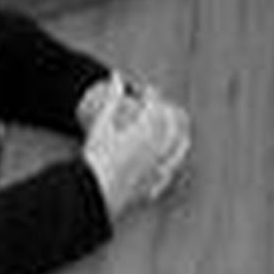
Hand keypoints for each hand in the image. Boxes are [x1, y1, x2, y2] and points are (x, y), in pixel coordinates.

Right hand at [81, 75, 191, 218]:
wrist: (93, 196)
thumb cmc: (97, 158)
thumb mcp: (102, 124)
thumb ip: (112, 98)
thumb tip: (116, 77)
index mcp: (148, 129)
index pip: (156, 104)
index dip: (152, 93)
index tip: (146, 89)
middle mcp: (159, 148)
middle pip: (174, 123)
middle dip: (169, 111)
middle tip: (160, 105)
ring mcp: (159, 170)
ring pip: (180, 149)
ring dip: (179, 135)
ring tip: (176, 129)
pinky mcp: (154, 187)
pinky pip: (170, 172)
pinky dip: (172, 163)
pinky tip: (170, 162)